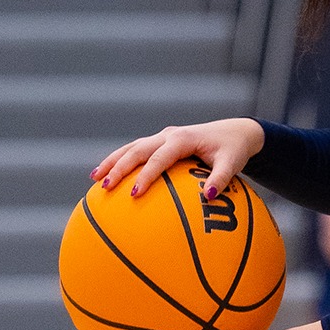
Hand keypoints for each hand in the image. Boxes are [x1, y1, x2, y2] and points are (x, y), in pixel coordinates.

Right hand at [93, 117, 264, 198]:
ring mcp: (162, 137)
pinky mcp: (160, 142)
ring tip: (95, 179)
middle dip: (119, 167)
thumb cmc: (233, 150)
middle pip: (137, 149)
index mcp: (183, 139)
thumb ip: (222, 178)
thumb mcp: (232, 163)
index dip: (146, 175)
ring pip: (131, 147)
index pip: (159, 158)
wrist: (234, 132)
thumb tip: (208, 197)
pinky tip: (107, 176)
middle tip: (104, 187)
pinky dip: (120, 160)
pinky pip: (136, 150)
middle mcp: (169, 135)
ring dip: (113, 161)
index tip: (134, 194)